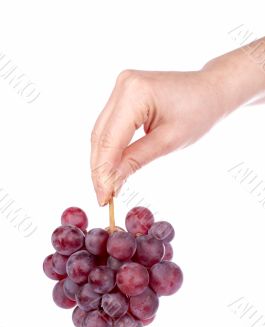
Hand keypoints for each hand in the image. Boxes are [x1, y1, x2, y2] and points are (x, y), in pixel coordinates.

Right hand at [90, 69, 223, 204]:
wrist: (211, 90)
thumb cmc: (198, 113)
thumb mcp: (168, 142)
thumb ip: (135, 161)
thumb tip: (110, 184)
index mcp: (135, 93)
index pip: (110, 140)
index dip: (103, 172)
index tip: (103, 198)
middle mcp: (123, 85)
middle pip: (101, 136)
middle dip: (100, 169)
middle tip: (103, 198)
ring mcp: (121, 87)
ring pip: (101, 132)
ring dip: (102, 161)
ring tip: (105, 188)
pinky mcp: (124, 94)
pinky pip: (110, 126)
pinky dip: (110, 148)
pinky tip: (111, 168)